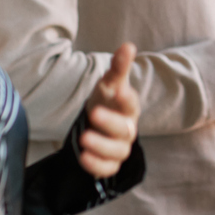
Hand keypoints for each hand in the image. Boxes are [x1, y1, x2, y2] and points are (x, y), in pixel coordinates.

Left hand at [81, 42, 139, 178]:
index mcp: (128, 108)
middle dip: (110, 123)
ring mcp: (119, 147)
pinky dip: (97, 165)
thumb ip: (119, 67)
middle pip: (125, 129)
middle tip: (94, 113)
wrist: (99, 125)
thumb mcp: (109, 84)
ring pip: (117, 151)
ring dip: (101, 146)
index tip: (119, 91)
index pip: (132, 104)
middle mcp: (127, 128)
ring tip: (84, 138)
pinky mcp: (110, 163)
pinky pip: (107, 168)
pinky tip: (83, 157)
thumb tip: (128, 46)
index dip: (127, 99)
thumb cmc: (107, 101)